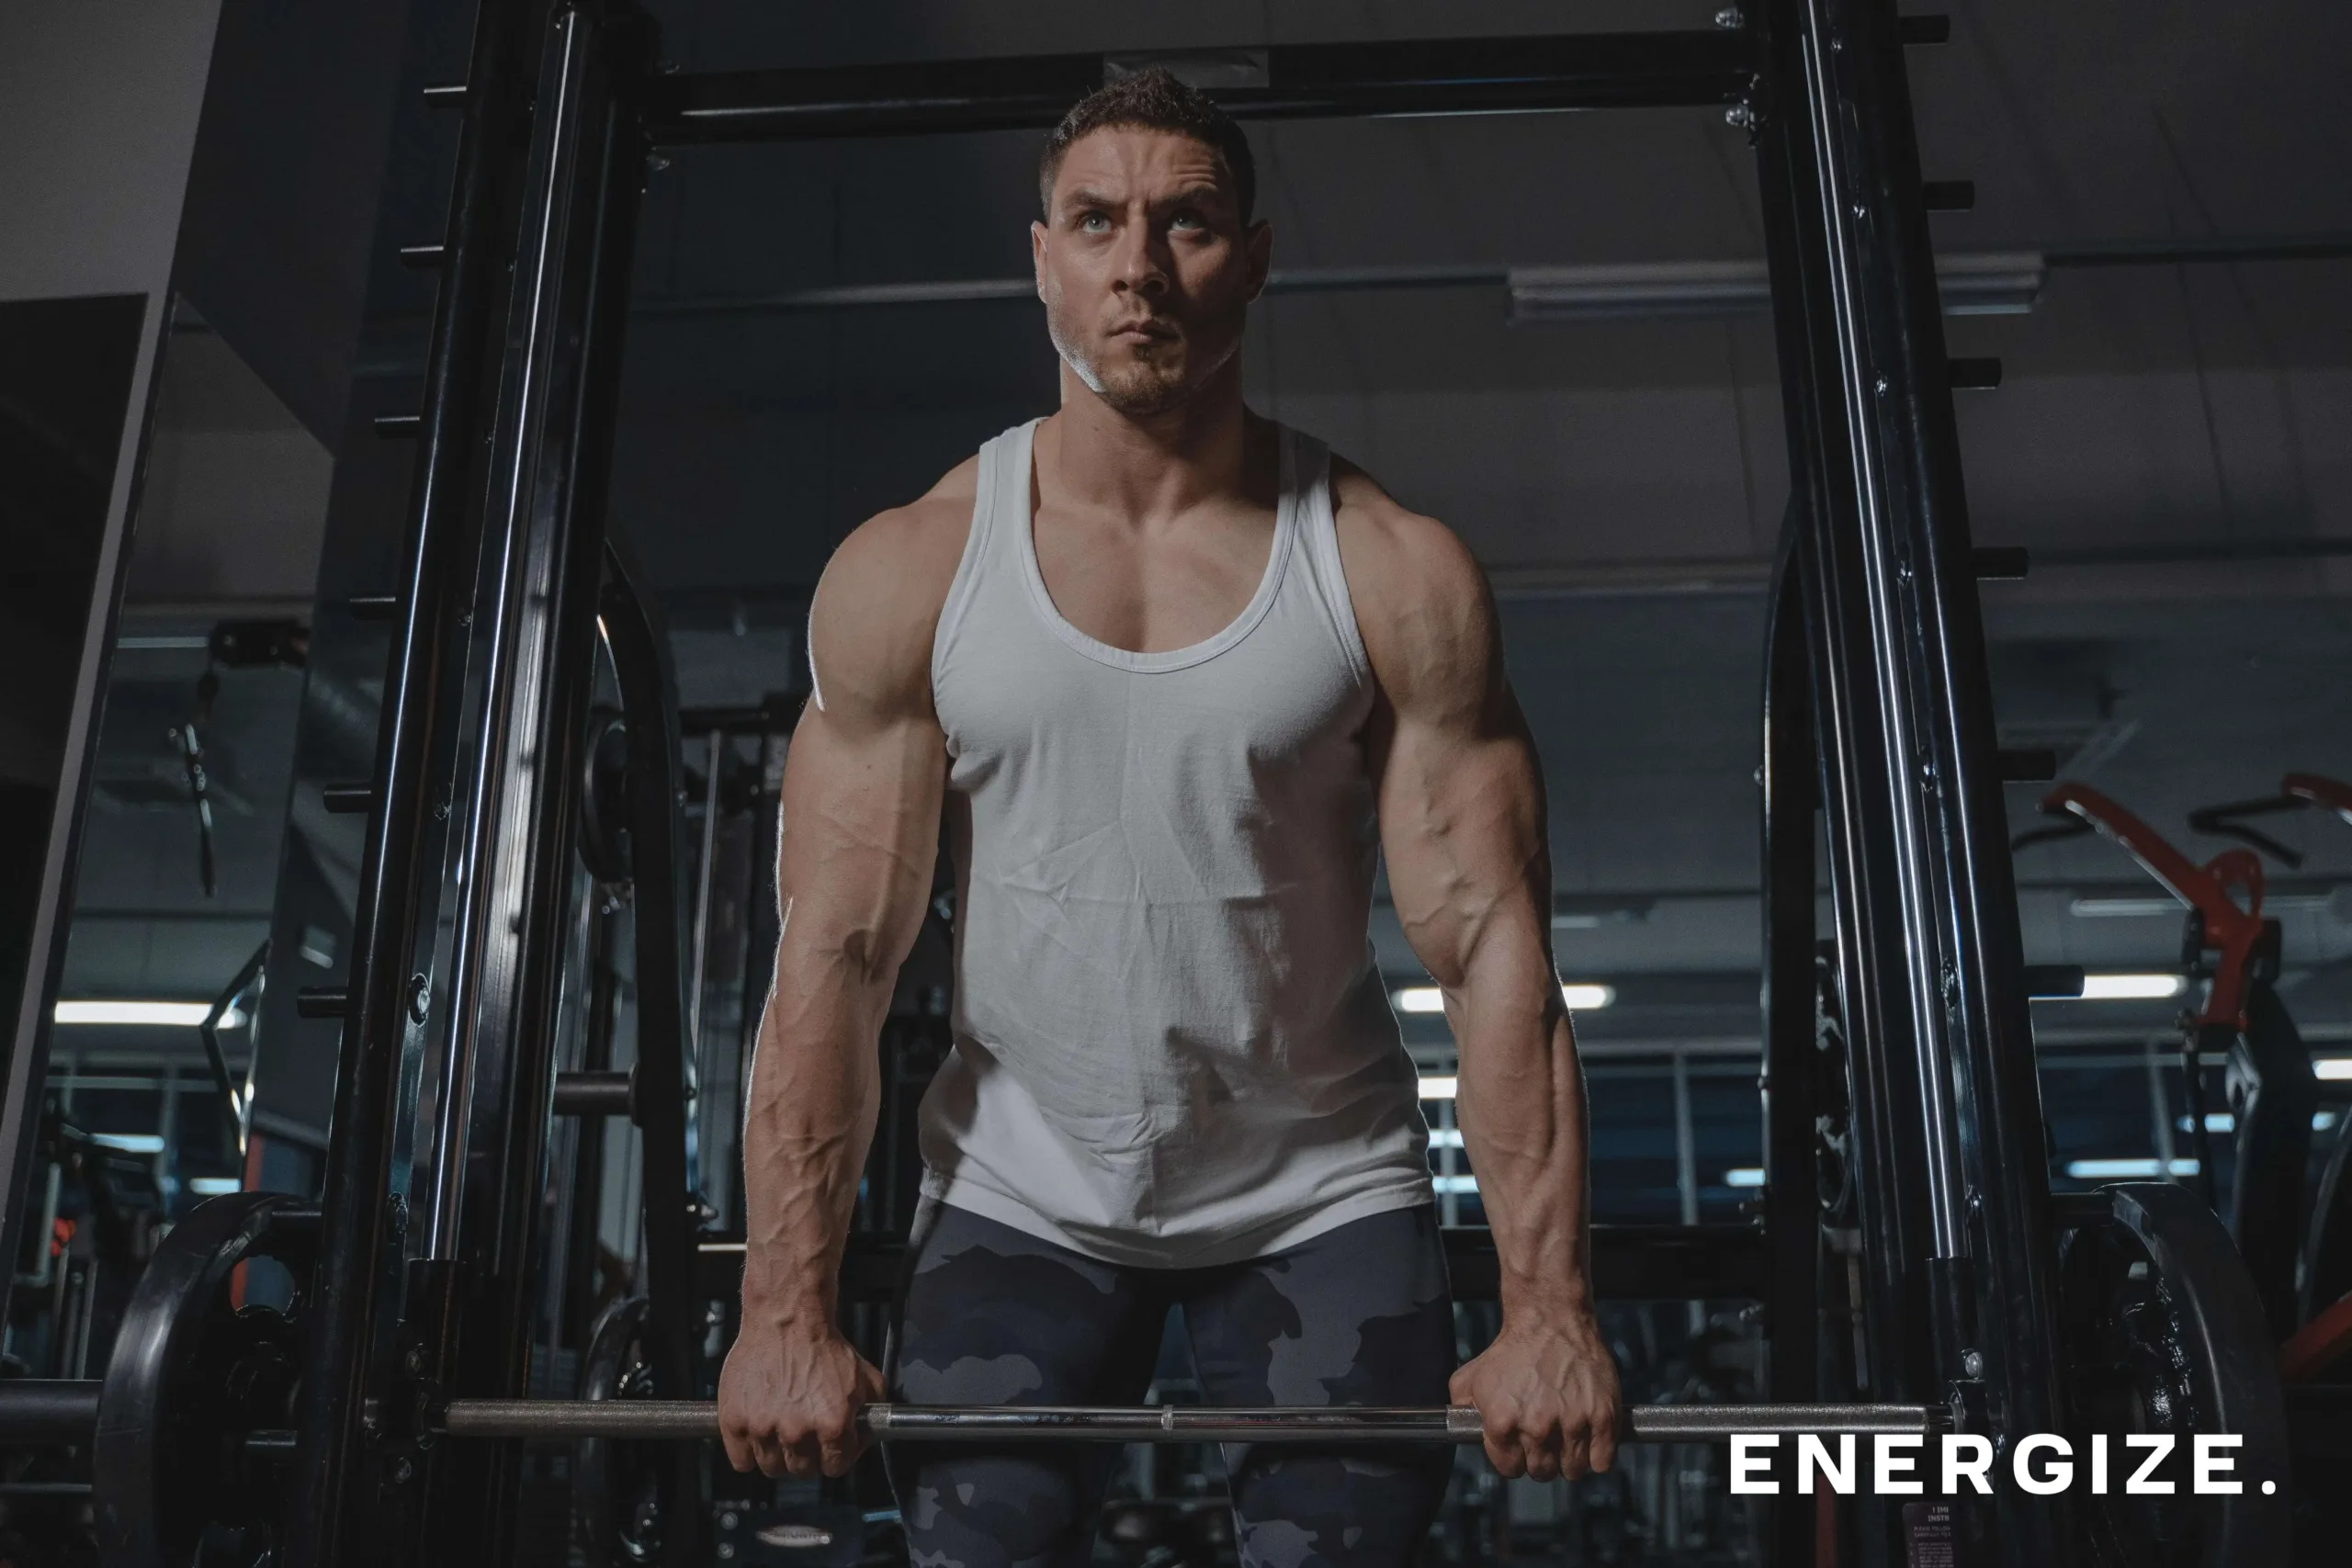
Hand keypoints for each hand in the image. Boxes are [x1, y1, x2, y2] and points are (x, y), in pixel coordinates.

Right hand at [717, 1318, 885, 1478]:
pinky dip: (748, 1452)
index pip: (835, 1467)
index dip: (835, 1457)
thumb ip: (871, 1415)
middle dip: (807, 1456)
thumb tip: (865, 1439)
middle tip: (804, 1437)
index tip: (829, 1449)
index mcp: (833, 1424)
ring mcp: (764, 1428)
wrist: (786, 1319)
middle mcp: (798, 1431)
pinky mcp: (736, 1421)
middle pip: (802, 1471)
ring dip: (778, 1455)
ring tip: (780, 1430)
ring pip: (771, 1468)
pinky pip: (741, 1461)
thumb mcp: (866, 1378)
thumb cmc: (823, 1345)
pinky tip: (758, 1434)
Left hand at [1450, 1309, 1621, 1480]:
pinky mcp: (1603, 1417)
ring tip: (1567, 1436)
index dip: (1514, 1458)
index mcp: (1502, 1423)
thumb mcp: (1471, 1377)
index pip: (1510, 1469)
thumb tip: (1464, 1429)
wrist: (1550, 1320)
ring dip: (1570, 1459)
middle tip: (1545, 1439)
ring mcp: (1572, 1423)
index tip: (1520, 1447)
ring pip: (1573, 1470)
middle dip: (1541, 1459)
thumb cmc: (1512, 1349)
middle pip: (1543, 1472)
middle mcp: (1536, 1428)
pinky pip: (1603, 1462)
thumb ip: (1461, 1408)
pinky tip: (1589, 1438)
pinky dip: (1598, 1455)